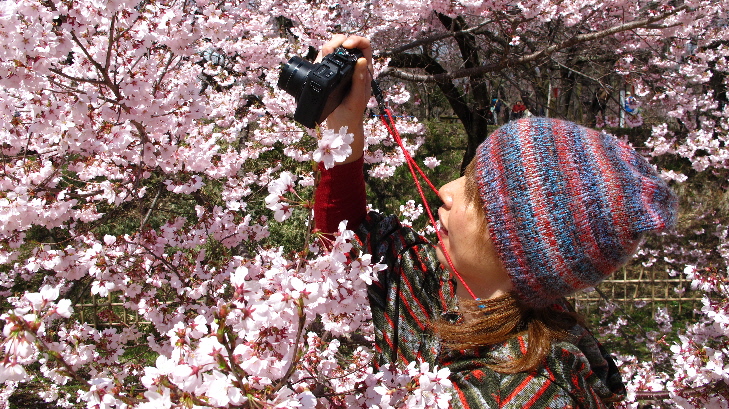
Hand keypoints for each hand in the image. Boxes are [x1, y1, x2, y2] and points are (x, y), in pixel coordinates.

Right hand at [318, 35, 371, 163]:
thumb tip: (361, 60)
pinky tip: (318, 64)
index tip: (346, 46)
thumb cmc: (352, 112)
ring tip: (324, 57)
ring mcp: (339, 70)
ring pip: (333, 50)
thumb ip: (360, 79)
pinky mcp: (328, 74)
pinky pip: (324, 60)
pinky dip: (320, 58)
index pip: (364, 46)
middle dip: (338, 41)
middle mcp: (352, 67)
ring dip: (327, 48)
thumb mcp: (357, 97)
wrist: (340, 124)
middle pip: (346, 43)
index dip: (356, 41)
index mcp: (364, 69)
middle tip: (331, 49)